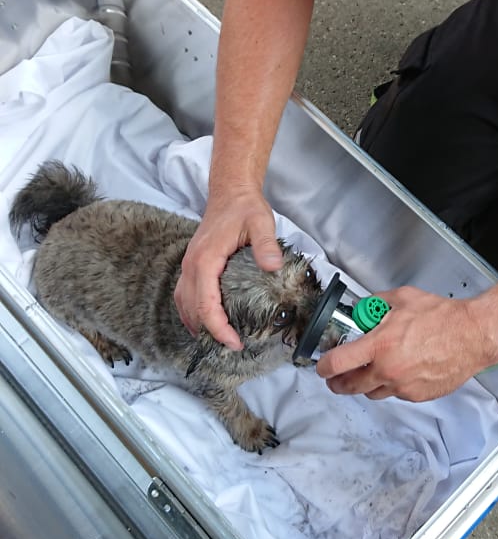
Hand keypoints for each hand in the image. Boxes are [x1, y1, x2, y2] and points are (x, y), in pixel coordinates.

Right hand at [175, 188, 282, 348]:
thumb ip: (266, 245)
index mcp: (205, 259)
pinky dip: (191, 312)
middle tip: (233, 346)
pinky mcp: (192, 264)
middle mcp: (191, 265)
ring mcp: (189, 264)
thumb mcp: (261, 223)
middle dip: (210, 332)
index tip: (235, 343)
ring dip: (197, 324)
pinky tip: (203, 321)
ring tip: (218, 339)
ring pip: (183, 303)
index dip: (219, 328)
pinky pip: (184, 294)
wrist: (230, 192)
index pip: (206, 305)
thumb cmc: (244, 207)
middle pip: (192, 309)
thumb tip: (273, 267)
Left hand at [316, 286, 491, 400]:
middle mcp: (388, 370)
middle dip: (338, 384)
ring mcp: (403, 386)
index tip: (322, 367)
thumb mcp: (402, 299)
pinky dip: (392, 386)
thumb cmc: (442, 317)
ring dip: (366, 385)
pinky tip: (400, 372)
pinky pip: (396, 394)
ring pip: (373, 393)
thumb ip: (376, 305)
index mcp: (380, 345)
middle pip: (350, 386)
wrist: (472, 336)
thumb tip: (363, 310)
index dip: (324, 367)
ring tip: (369, 373)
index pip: (339, 363)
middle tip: (335, 379)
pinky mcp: (418, 395)